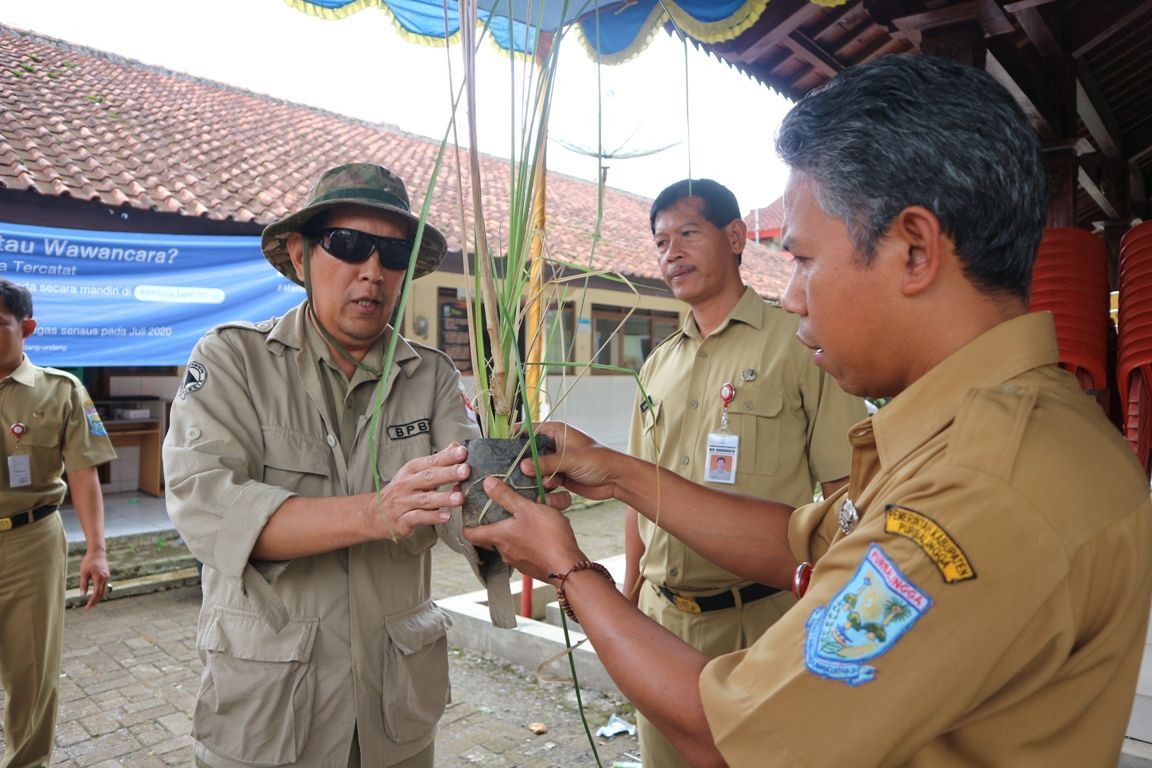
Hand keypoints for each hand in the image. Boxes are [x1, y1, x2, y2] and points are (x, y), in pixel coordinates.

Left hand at [79, 549, 110, 609]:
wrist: (97, 552)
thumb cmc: (89, 561)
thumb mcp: (83, 573)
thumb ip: (83, 584)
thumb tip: (83, 595)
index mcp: (99, 578)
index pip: (96, 594)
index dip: (92, 602)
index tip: (87, 608)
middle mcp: (105, 578)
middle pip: (101, 594)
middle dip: (95, 601)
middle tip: (88, 608)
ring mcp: (107, 577)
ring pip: (104, 591)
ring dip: (98, 597)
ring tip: (91, 602)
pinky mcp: (106, 575)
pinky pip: (104, 586)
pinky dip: (100, 592)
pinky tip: (95, 594)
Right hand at [363, 442, 469, 541]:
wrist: (375, 513)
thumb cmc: (402, 491)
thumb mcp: (416, 472)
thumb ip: (438, 461)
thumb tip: (457, 446)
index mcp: (411, 470)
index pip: (431, 461)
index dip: (447, 457)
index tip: (463, 452)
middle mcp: (407, 484)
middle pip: (429, 477)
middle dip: (448, 473)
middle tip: (465, 470)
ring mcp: (404, 502)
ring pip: (425, 499)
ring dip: (443, 498)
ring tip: (460, 498)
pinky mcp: (403, 520)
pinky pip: (418, 518)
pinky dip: (432, 517)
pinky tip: (446, 517)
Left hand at [463, 476, 585, 582]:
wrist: (568, 567)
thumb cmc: (548, 537)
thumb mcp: (527, 508)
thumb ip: (507, 496)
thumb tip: (487, 484)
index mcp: (499, 536)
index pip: (472, 535)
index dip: (467, 527)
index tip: (466, 521)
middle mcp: (504, 552)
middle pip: (491, 540)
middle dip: (493, 529)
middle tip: (497, 516)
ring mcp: (519, 562)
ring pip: (509, 547)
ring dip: (513, 536)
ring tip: (524, 523)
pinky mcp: (532, 568)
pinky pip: (524, 554)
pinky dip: (527, 545)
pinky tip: (539, 537)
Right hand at [521, 422, 623, 500]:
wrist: (616, 479)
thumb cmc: (598, 461)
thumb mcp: (571, 459)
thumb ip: (547, 463)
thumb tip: (524, 466)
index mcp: (556, 431)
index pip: (529, 430)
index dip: (515, 437)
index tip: (500, 447)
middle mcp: (553, 445)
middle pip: (528, 452)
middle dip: (524, 464)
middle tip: (517, 473)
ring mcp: (556, 461)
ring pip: (535, 469)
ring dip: (538, 478)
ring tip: (548, 482)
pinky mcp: (559, 476)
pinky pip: (544, 481)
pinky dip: (545, 487)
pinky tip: (552, 491)